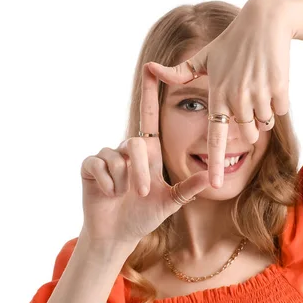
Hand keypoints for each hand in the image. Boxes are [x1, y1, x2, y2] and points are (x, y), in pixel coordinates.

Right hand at [79, 64, 212, 245]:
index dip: (150, 93)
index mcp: (149, 152)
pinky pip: (96, 164)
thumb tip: (211, 176)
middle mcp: (128, 150)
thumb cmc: (144, 215)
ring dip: (122, 180)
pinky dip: (105, 182)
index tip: (152, 68)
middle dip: (140, 170)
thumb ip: (189, 188)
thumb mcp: (170, 202)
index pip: (150, 117)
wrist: (118, 234)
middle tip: (143, 192)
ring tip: (123, 195)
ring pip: (115, 155)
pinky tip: (108, 194)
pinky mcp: (90, 167)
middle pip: (135, 143)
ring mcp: (107, 157)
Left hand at [146, 0, 291, 187]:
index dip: (215, 164)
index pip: (215, 138)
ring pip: (265, 123)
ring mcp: (259, 94)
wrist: (265, 20)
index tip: (216, 185)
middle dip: (250, 126)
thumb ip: (181, 73)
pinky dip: (279, 101)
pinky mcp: (279, 89)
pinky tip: (272, 80)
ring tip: (260, 88)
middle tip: (249, 102)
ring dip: (265, 114)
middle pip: (247, 134)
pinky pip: (280, 110)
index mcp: (217, 96)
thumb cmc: (233, 41)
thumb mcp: (205, 56)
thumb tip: (151, 70)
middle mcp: (236, 99)